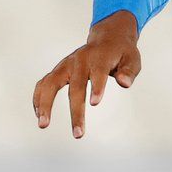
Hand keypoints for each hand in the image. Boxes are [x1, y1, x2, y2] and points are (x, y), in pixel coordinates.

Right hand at [32, 10, 141, 138]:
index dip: (97, 87)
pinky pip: (43, 83)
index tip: (95, 103)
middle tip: (78, 134)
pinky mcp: (58, 70)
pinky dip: (38, 98)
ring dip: (45, 104)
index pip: (98, 72)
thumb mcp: (133, 59)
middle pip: (75, 86)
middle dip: (76, 111)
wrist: (108, 38)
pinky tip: (39, 115)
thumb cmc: (122, 53)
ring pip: (50, 83)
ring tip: (43, 125)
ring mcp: (66, 64)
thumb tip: (124, 83)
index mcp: (99, 57)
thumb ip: (129, 71)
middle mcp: (79, 60)